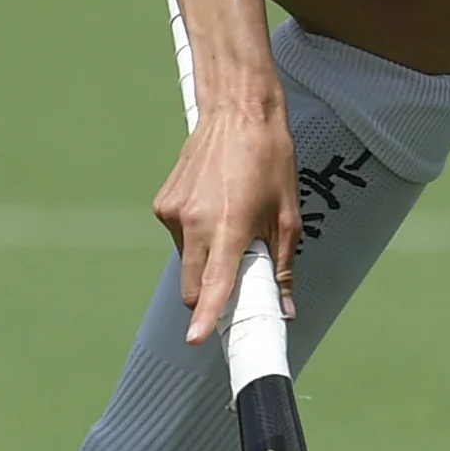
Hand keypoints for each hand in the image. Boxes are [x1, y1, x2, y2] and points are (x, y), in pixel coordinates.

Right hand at [155, 96, 298, 347]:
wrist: (236, 111)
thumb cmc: (268, 157)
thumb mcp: (286, 214)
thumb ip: (282, 265)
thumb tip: (283, 305)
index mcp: (228, 226)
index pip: (214, 284)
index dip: (206, 317)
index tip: (197, 339)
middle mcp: (194, 222)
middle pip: (192, 286)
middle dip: (208, 296)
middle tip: (234, 281)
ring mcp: (173, 212)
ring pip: (186, 262)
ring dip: (204, 260)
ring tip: (228, 225)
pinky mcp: (163, 203)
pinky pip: (178, 237)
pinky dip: (195, 236)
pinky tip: (213, 208)